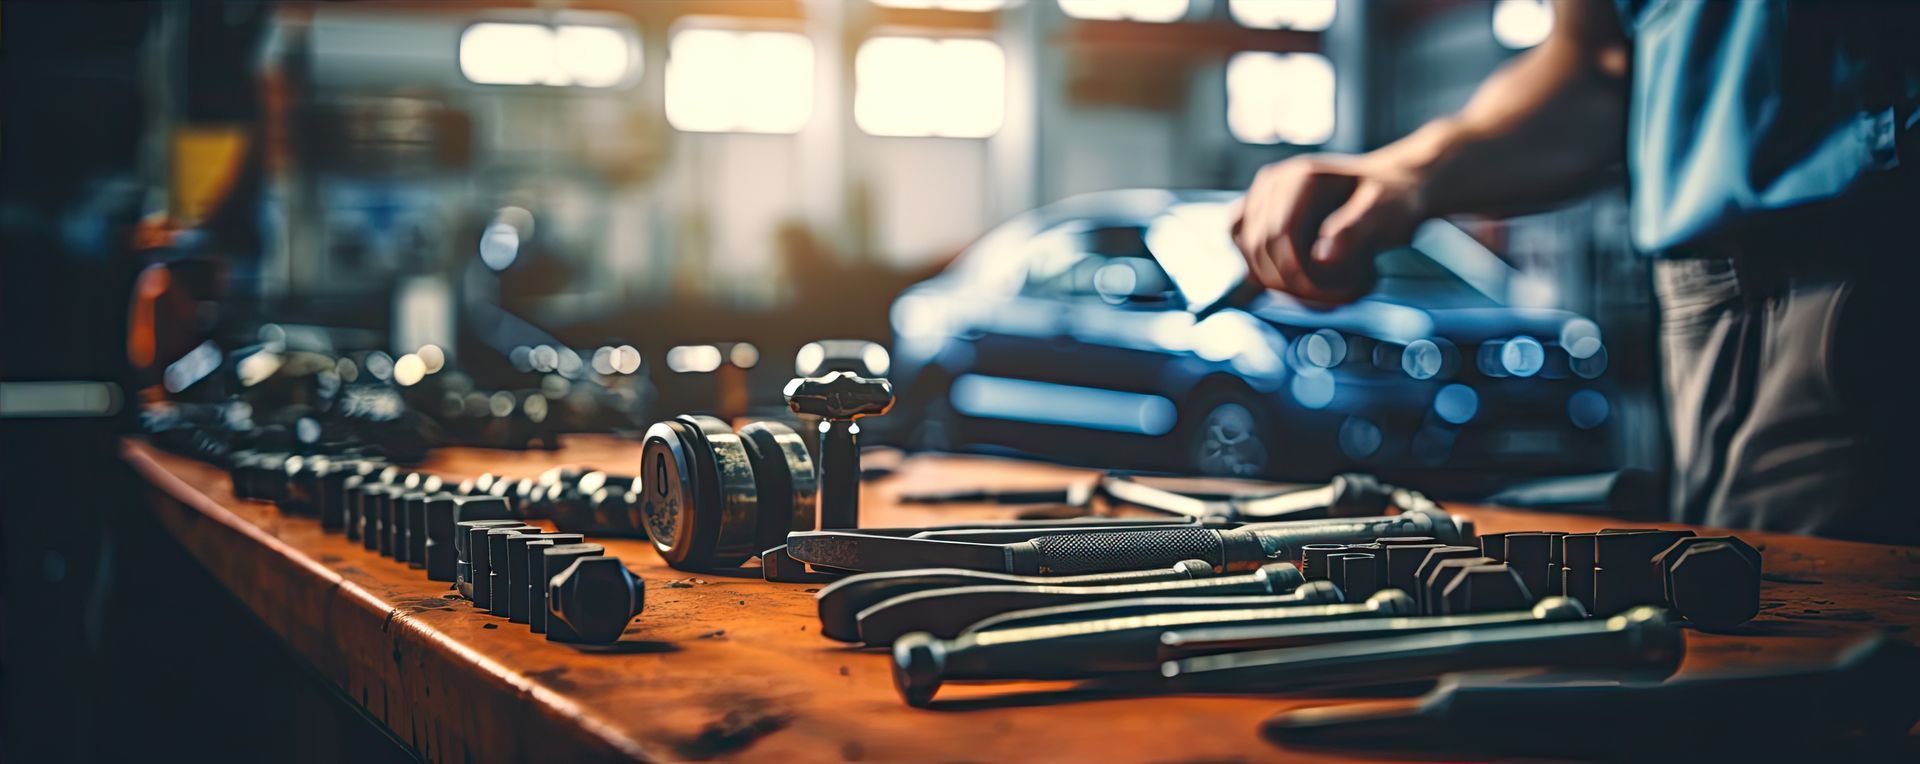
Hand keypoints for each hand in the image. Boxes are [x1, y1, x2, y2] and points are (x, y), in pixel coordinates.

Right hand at [1231, 154, 1427, 304]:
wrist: (1389, 187)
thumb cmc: (1392, 198)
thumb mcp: (1389, 210)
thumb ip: (1357, 229)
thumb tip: (1322, 256)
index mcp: (1300, 178)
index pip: (1279, 236)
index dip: (1301, 274)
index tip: (1341, 296)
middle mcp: (1272, 184)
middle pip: (1260, 250)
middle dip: (1297, 284)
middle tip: (1342, 297)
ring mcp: (1259, 200)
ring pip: (1250, 258)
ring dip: (1285, 285)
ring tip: (1330, 290)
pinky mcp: (1255, 219)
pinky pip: (1247, 256)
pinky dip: (1270, 278)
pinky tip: (1304, 284)